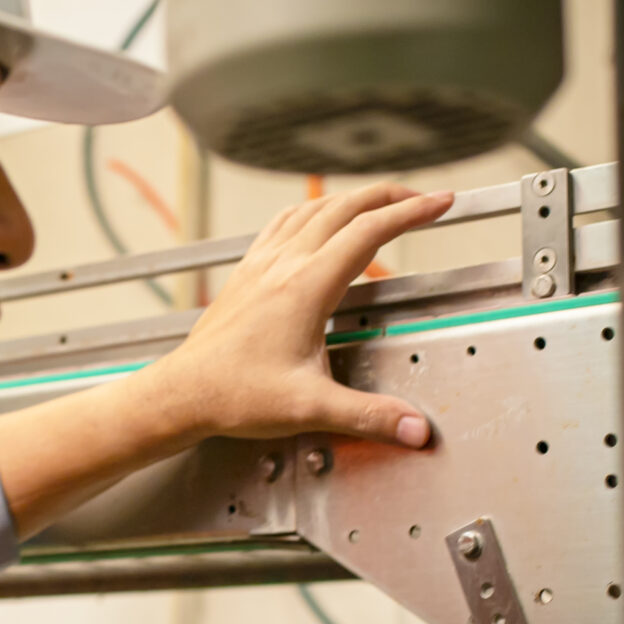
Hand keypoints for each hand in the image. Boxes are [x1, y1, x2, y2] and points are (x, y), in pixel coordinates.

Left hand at [138, 181, 452, 446]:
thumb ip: (368, 415)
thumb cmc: (233, 396)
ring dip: (353, 200)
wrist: (181, 394)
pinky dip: (313, 212)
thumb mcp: (309, 408)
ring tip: (380, 205)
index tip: (442, 203)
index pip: (370, 232)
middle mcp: (282, 265)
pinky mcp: (246, 273)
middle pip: (345, 207)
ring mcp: (261, 264)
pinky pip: (284, 223)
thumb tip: (415, 427)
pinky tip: (315, 221)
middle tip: (423, 199)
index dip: (413, 212)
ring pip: (314, 209)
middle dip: (391, 196)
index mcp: (305, 287)